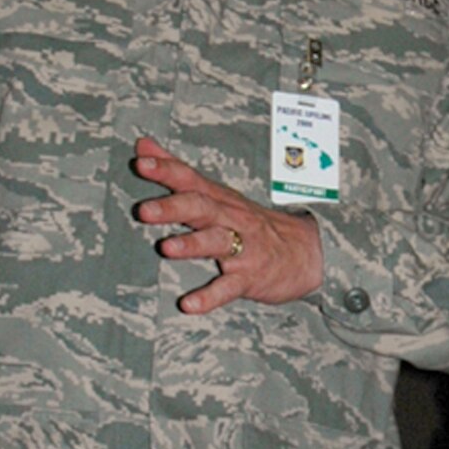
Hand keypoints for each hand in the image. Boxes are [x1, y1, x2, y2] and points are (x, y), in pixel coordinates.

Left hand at [133, 137, 322, 312]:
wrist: (306, 251)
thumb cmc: (250, 222)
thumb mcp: (216, 193)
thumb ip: (177, 171)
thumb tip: (143, 144)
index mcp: (218, 199)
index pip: (191, 179)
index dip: (166, 169)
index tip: (142, 162)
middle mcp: (230, 219)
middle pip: (202, 208)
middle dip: (173, 208)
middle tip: (145, 210)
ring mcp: (242, 248)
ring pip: (217, 242)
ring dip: (191, 245)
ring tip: (166, 248)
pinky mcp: (249, 277)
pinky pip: (228, 287)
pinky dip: (209, 297)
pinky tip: (189, 305)